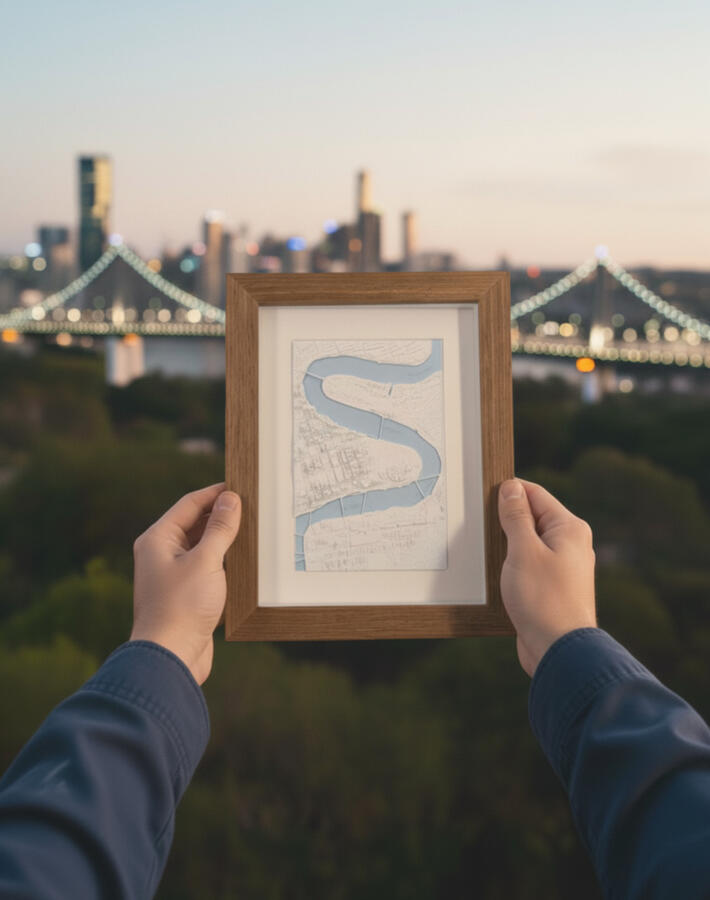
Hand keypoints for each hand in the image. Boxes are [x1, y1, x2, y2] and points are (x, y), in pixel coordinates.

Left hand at [130, 483, 241, 684]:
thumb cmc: (181, 607)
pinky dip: (225, 561)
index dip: (216, 493)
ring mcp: (174, 574)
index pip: (190, 504)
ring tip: (254, 530)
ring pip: (203, 546)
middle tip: (253, 507)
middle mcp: (162, 553)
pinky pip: (208, 568)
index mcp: (158, 539)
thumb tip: (231, 499)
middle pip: (195, 523)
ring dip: (225, 539)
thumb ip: (220, 528)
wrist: (170, 658)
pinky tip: (245, 561)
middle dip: (223, 515)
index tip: (242, 485)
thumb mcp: (206, 561)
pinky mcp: (186, 594)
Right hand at [498, 479, 595, 676]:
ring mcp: (562, 566)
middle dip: (505, 521)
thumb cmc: (544, 599)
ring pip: (527, 543)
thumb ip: (516, 517)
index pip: (535, 494)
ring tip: (488, 553)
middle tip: (480, 526)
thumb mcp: (523, 551)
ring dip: (506, 545)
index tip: (482, 494)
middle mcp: (570, 544)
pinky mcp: (552, 586)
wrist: (559, 650)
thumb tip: (511, 489)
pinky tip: (497, 574)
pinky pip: (528, 564)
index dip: (508, 491)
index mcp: (569, 528)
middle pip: (532, 517)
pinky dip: (512, 564)